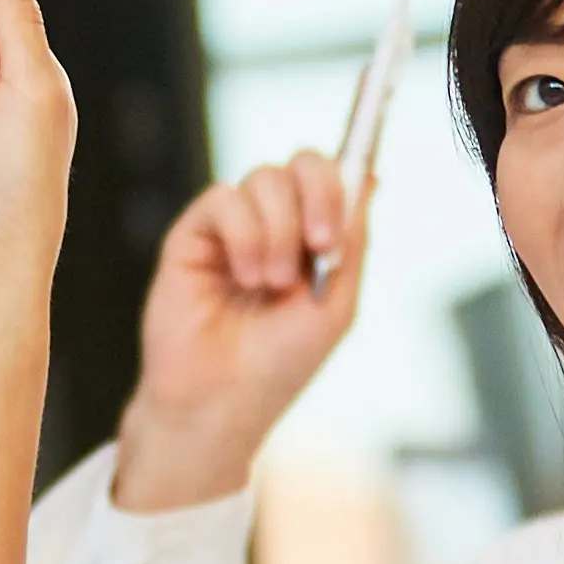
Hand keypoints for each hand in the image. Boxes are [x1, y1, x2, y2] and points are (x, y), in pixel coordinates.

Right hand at [114, 150, 364, 509]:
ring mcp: (234, 226)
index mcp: (313, 237)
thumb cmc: (278, 364)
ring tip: (271, 283)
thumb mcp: (335, 304)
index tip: (340, 232)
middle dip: (319, 196)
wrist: (221, 401)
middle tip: (319, 246)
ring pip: (264, 179)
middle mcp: (275, 223)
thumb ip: (352, 240)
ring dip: (279, 231)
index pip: (334, 177)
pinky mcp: (193, 233)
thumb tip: (370, 178)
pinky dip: (244, 235)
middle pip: (302, 162)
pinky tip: (245, 276)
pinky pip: (223, 199)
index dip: (342, 184)